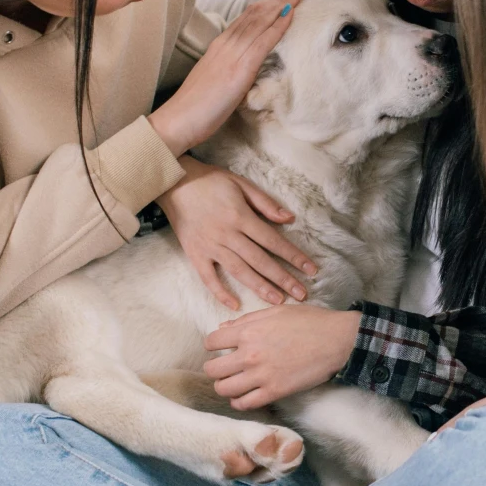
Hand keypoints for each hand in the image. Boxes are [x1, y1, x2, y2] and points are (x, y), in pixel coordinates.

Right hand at [148, 0, 313, 152]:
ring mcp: (232, 53)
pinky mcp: (239, 68)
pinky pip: (262, 40)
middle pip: (258, 12)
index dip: (271, 3)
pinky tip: (291, 12)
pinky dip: (278, 24)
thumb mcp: (218, 81)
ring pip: (261, 19)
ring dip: (285, 2)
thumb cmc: (197, 108)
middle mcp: (227, 43)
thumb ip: (233, 70)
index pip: (250, 17)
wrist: (179, 119)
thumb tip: (249, 69)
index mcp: (221, 45)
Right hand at [160, 157, 318, 307]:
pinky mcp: (194, 254)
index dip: (293, 256)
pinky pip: (208, 277)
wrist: (174, 183)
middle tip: (302, 294)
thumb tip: (289, 218)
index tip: (310, 269)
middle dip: (283, 279)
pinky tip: (235, 305)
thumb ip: (265, 203)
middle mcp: (227, 235)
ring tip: (279, 300)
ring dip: (260, 287)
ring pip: (239, 271)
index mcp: (241, 217)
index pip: (273, 241)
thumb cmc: (210, 181)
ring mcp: (210, 246)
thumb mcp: (241, 183)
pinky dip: (220, 292)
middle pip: (260, 261)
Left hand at [203, 304, 360, 407]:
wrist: (337, 340)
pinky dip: (239, 402)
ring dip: (224, 387)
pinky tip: (244, 396)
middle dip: (214, 369)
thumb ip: (247, 320)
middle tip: (224, 368)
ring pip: (224, 389)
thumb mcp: (276, 311)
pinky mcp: (275, 392)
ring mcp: (261, 375)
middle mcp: (249, 354)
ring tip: (233, 383)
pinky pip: (245, 404)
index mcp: (248, 331)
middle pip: (212, 369)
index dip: (213, 345)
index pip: (211, 342)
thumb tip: (224, 328)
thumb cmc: (310, 321)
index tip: (220, 348)